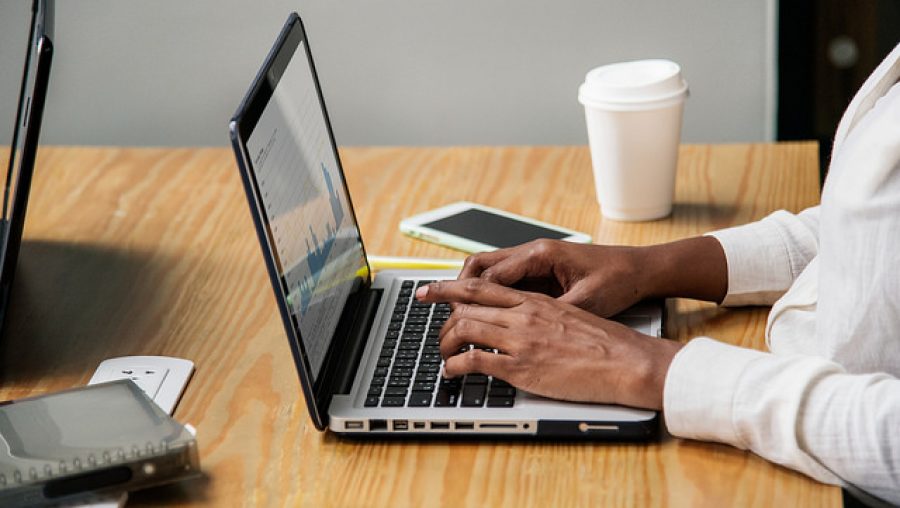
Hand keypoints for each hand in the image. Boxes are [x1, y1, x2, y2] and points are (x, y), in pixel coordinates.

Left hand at [416, 278, 682, 409]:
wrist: (627, 360)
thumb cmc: (606, 343)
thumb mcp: (571, 315)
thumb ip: (543, 315)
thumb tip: (525, 321)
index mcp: (535, 300)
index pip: (482, 287)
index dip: (450, 288)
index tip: (431, 290)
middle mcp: (523, 314)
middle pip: (466, 305)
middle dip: (440, 315)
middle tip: (431, 326)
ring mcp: (520, 339)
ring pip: (465, 329)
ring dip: (446, 342)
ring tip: (443, 353)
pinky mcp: (522, 367)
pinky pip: (475, 360)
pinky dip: (455, 365)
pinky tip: (452, 371)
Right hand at [459, 237, 728, 316]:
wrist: (642, 270)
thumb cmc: (618, 281)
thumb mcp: (585, 302)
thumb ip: (552, 314)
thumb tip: (522, 332)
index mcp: (540, 255)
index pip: (489, 275)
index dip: (466, 296)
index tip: (449, 314)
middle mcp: (532, 253)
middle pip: (479, 265)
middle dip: (456, 286)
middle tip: (435, 303)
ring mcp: (535, 261)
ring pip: (489, 271)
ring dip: (470, 289)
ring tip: (451, 311)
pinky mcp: (541, 271)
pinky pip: (505, 280)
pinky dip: (488, 293)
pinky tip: (482, 313)